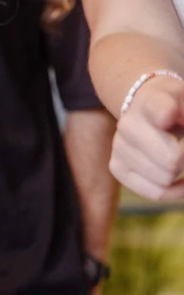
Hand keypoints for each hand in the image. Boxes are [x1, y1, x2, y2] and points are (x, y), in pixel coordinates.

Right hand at [109, 76, 183, 199]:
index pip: (164, 111)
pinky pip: (155, 192)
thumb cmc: (175, 106)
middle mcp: (128, 124)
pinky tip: (180, 179)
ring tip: (179, 157)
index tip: (170, 120)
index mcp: (151, 102)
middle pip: (172, 160)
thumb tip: (177, 149)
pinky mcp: (116, 167)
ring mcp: (119, 147)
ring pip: (165, 178)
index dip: (171, 118)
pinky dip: (175, 190)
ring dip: (180, 172)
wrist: (143, 108)